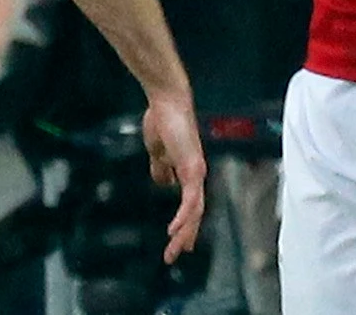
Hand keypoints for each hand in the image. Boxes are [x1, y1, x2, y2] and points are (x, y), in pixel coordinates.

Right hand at [144, 92, 208, 261]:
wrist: (166, 101)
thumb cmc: (162, 119)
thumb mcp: (158, 151)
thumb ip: (161, 167)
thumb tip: (163, 183)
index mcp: (189, 170)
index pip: (191, 204)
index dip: (185, 224)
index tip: (179, 242)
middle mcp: (197, 174)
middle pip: (195, 213)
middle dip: (185, 236)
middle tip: (174, 255)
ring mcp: (197, 172)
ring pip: (194, 212)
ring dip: (184, 233)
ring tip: (174, 250)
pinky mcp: (192, 168)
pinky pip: (190, 200)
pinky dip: (183, 217)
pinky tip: (173, 230)